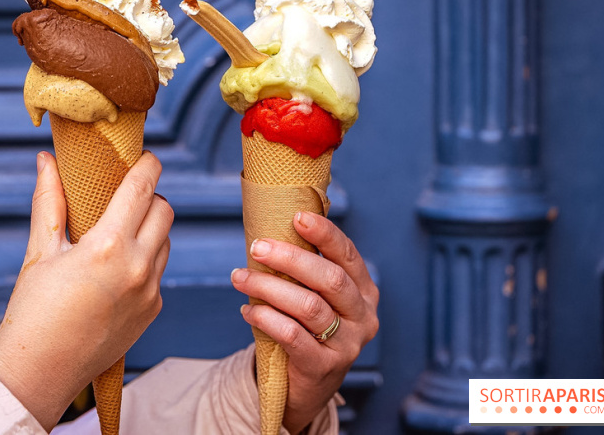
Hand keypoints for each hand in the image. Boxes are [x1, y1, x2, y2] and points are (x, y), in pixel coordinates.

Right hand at [0, 151, 172, 430]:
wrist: (39, 374)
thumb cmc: (32, 312)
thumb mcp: (40, 253)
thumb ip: (49, 201)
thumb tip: (46, 160)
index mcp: (108, 246)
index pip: (143, 188)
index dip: (148, 165)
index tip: (146, 157)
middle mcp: (138, 267)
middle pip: (165, 210)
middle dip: (151, 196)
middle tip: (127, 196)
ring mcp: (150, 292)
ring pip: (166, 241)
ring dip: (151, 229)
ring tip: (119, 233)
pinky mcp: (153, 311)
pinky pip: (160, 272)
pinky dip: (146, 260)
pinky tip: (116, 270)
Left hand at [230, 212, 378, 433]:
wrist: (305, 387)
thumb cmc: (306, 329)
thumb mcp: (315, 297)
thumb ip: (306, 269)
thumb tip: (273, 227)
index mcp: (364, 291)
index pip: (347, 255)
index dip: (325, 234)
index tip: (297, 217)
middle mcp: (362, 316)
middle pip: (330, 278)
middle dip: (290, 259)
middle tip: (257, 248)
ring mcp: (348, 344)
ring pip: (308, 306)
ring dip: (268, 288)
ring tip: (240, 278)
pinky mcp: (325, 366)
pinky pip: (292, 335)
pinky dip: (266, 319)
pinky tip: (248, 311)